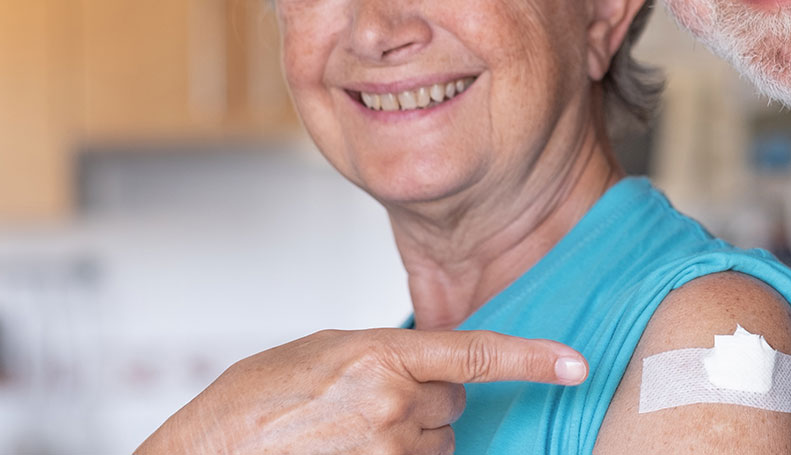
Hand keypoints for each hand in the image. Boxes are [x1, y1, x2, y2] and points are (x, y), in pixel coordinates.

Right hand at [136, 327, 587, 454]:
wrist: (206, 454)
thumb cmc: (250, 404)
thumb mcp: (322, 353)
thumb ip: (384, 355)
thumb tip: (429, 370)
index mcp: (380, 356)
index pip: (478, 353)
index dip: (534, 358)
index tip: (576, 364)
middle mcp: (393, 405)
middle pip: (453, 404)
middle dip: (424, 404)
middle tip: (363, 408)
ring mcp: (389, 453)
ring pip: (438, 444)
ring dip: (409, 441)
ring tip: (345, 437)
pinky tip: (352, 451)